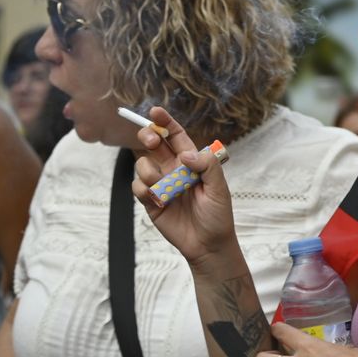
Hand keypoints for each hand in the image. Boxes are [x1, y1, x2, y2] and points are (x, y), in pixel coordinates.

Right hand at [130, 107, 239, 268]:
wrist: (208, 244)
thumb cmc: (218, 215)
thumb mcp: (220, 188)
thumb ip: (207, 166)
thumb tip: (184, 154)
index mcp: (191, 162)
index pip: (176, 136)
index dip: (164, 123)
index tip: (154, 112)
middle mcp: (173, 169)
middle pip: (153, 144)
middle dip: (148, 137)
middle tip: (151, 141)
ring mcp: (160, 184)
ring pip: (142, 165)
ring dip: (149, 172)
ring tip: (165, 188)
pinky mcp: (150, 200)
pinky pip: (137, 187)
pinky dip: (144, 191)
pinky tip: (159, 201)